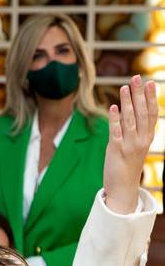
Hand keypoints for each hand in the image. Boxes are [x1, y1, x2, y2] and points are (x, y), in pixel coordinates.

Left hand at [104, 75, 157, 213]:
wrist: (123, 188)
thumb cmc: (127, 166)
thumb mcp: (135, 146)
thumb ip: (134, 131)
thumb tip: (128, 113)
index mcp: (147, 137)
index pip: (151, 113)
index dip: (150, 97)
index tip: (149, 82)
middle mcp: (141, 139)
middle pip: (141, 112)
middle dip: (139, 94)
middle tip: (136, 77)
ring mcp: (129, 145)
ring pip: (129, 119)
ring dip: (127, 102)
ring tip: (124, 87)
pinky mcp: (116, 150)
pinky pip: (116, 131)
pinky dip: (115, 119)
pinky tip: (114, 107)